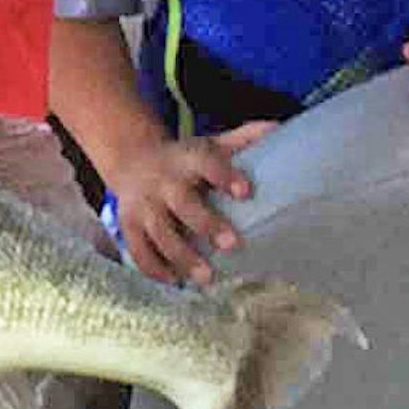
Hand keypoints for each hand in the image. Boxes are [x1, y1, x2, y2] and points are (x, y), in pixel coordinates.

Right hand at [109, 122, 274, 286]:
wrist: (132, 160)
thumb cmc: (183, 160)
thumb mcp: (209, 144)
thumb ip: (242, 140)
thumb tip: (279, 128)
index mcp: (186, 159)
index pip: (206, 163)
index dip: (225, 176)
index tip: (246, 192)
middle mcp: (163, 181)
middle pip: (183, 203)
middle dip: (207, 224)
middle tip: (233, 244)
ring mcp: (142, 204)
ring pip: (160, 232)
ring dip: (182, 256)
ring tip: (207, 277)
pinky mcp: (129, 225)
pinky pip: (138, 249)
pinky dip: (155, 268)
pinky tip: (175, 281)